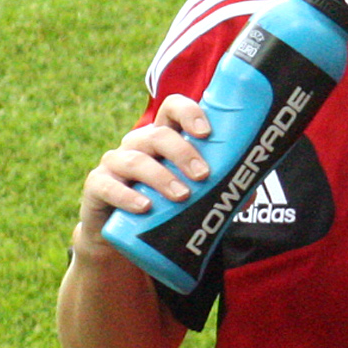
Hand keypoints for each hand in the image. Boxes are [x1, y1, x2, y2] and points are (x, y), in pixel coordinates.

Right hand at [78, 96, 216, 242]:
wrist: (123, 238)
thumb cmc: (163, 207)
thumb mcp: (190, 196)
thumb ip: (216, 190)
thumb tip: (250, 193)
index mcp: (163, 138)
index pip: (172, 108)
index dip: (188, 113)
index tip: (207, 132)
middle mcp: (138, 144)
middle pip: (157, 134)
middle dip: (182, 152)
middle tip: (203, 175)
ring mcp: (114, 163)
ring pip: (135, 159)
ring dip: (160, 177)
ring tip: (181, 196)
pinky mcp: (97, 187)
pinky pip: (107, 185)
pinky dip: (126, 195)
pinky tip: (144, 206)